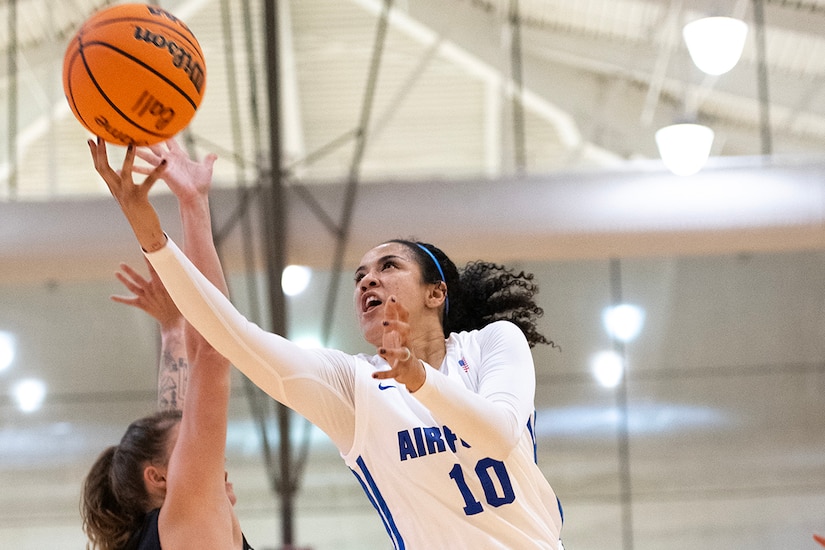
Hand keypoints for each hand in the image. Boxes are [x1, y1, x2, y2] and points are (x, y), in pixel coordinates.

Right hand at [88, 137, 167, 251]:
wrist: (145, 231)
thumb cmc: (138, 211)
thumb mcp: (126, 195)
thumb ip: (120, 182)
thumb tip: (116, 170)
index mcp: (113, 187)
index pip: (99, 167)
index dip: (95, 153)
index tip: (90, 138)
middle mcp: (116, 190)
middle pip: (103, 168)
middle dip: (101, 151)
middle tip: (100, 134)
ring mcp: (127, 194)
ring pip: (124, 173)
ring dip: (127, 158)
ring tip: (131, 144)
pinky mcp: (140, 198)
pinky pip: (148, 182)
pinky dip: (156, 172)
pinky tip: (165, 163)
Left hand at [111, 258, 181, 330]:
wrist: (172, 321)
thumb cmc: (178, 304)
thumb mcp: (179, 291)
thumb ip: (177, 279)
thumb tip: (182, 267)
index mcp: (161, 286)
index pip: (154, 270)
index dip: (149, 261)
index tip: (145, 252)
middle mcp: (151, 291)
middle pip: (138, 279)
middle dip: (129, 271)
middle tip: (121, 264)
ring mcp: (145, 298)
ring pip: (132, 288)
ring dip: (124, 280)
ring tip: (116, 273)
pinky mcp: (141, 304)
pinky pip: (129, 302)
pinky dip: (121, 299)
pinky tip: (112, 296)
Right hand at [133, 138, 215, 206]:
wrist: (196, 196)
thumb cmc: (201, 184)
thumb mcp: (206, 169)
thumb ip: (208, 160)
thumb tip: (214, 155)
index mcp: (179, 156)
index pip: (169, 141)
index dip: (164, 133)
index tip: (156, 124)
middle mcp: (170, 159)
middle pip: (156, 145)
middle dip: (147, 138)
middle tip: (135, 130)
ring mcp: (165, 166)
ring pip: (149, 155)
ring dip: (138, 150)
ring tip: (127, 144)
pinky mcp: (163, 172)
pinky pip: (148, 168)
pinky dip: (138, 167)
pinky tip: (128, 166)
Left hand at [373, 296, 425, 391]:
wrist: (412, 371)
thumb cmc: (401, 347)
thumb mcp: (395, 331)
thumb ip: (392, 316)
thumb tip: (390, 299)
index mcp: (404, 332)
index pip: (405, 317)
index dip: (399, 307)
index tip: (392, 298)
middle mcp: (406, 343)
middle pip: (406, 331)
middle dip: (396, 326)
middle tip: (384, 323)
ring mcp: (405, 356)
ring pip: (402, 353)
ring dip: (390, 352)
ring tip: (379, 350)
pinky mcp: (400, 370)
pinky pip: (393, 372)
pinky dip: (383, 374)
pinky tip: (373, 375)